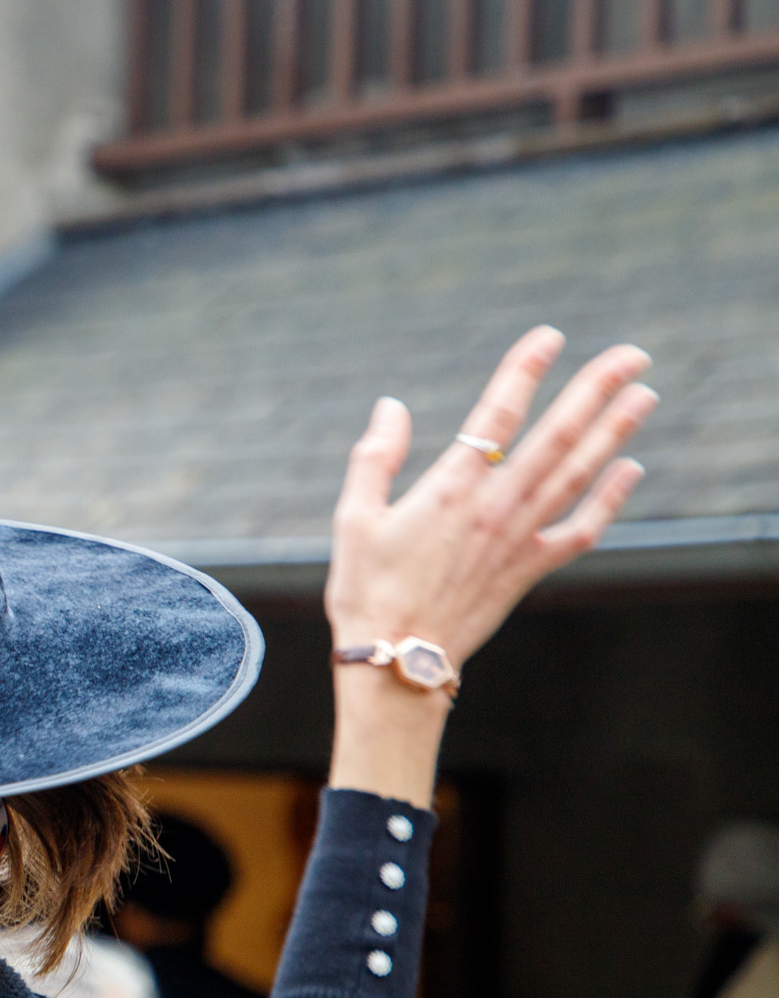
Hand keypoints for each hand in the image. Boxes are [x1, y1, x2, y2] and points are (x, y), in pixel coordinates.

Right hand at [328, 327, 652, 659]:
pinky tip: (632, 469)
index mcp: (449, 488)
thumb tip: (392, 406)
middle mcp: (495, 507)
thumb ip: (375, 458)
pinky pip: (581, 529)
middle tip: (632, 354)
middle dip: (597, 390)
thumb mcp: (352, 518)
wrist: (397, 660)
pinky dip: (610, 499)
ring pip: (578, 474)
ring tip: (644, 395)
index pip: (497, 414)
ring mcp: (519, 538)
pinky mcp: (529, 569)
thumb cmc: (366, 589)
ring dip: (615, 431)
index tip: (550, 337)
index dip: (525, 370)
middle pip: (557, 436)